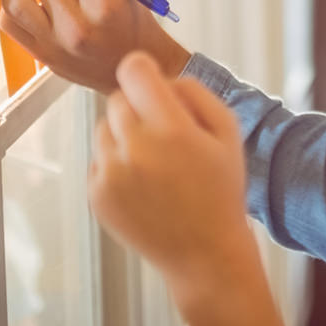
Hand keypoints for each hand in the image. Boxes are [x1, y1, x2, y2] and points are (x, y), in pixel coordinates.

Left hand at [88, 53, 252, 294]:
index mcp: (171, 129)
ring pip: (103, 128)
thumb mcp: (228, 132)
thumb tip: (160, 77)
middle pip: (117, 99)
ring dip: (123, 137)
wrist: (205, 255)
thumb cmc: (220, 191)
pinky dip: (115, 166)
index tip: (151, 84)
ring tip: (154, 164)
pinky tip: (143, 186)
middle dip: (137, 108)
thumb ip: (195, 92)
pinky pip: (98, 159)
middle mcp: (135, 149)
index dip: (143, 71)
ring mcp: (111, 175)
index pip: (133, 70)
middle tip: (163, 134)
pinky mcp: (97, 195)